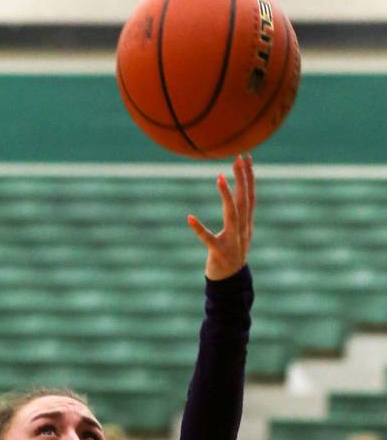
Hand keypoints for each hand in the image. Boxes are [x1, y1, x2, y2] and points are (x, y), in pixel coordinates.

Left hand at [188, 154, 255, 279]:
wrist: (230, 282)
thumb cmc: (230, 253)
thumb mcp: (238, 232)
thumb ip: (238, 214)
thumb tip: (238, 192)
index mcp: (246, 224)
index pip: (249, 196)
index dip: (249, 176)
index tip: (246, 156)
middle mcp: (242, 230)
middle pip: (244, 201)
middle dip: (242, 179)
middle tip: (237, 158)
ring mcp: (232, 242)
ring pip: (232, 215)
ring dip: (226, 196)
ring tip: (219, 178)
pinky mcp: (219, 253)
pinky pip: (208, 239)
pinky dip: (199, 229)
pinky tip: (189, 218)